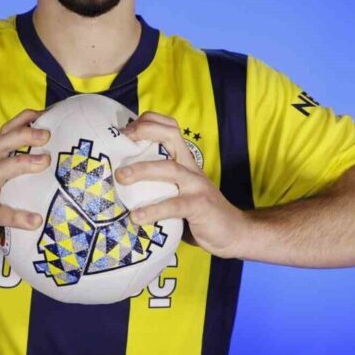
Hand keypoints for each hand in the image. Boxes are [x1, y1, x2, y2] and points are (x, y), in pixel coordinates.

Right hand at [0, 108, 50, 266]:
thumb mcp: (0, 192)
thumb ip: (19, 183)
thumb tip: (56, 176)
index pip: (4, 136)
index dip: (21, 121)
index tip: (43, 112)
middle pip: (0, 145)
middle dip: (23, 135)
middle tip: (47, 134)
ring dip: (21, 163)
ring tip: (44, 161)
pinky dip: (17, 216)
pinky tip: (35, 220)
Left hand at [115, 111, 248, 258]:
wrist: (234, 232)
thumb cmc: (198, 211)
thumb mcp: (179, 189)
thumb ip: (158, 180)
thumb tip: (120, 178)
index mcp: (184, 159)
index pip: (169, 127)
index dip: (147, 122)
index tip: (124, 131)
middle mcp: (191, 166)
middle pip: (170, 136)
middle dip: (143, 133)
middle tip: (119, 143)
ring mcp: (197, 185)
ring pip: (169, 168)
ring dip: (142, 170)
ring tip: (120, 177)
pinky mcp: (200, 206)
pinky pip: (175, 205)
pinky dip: (154, 210)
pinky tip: (136, 217)